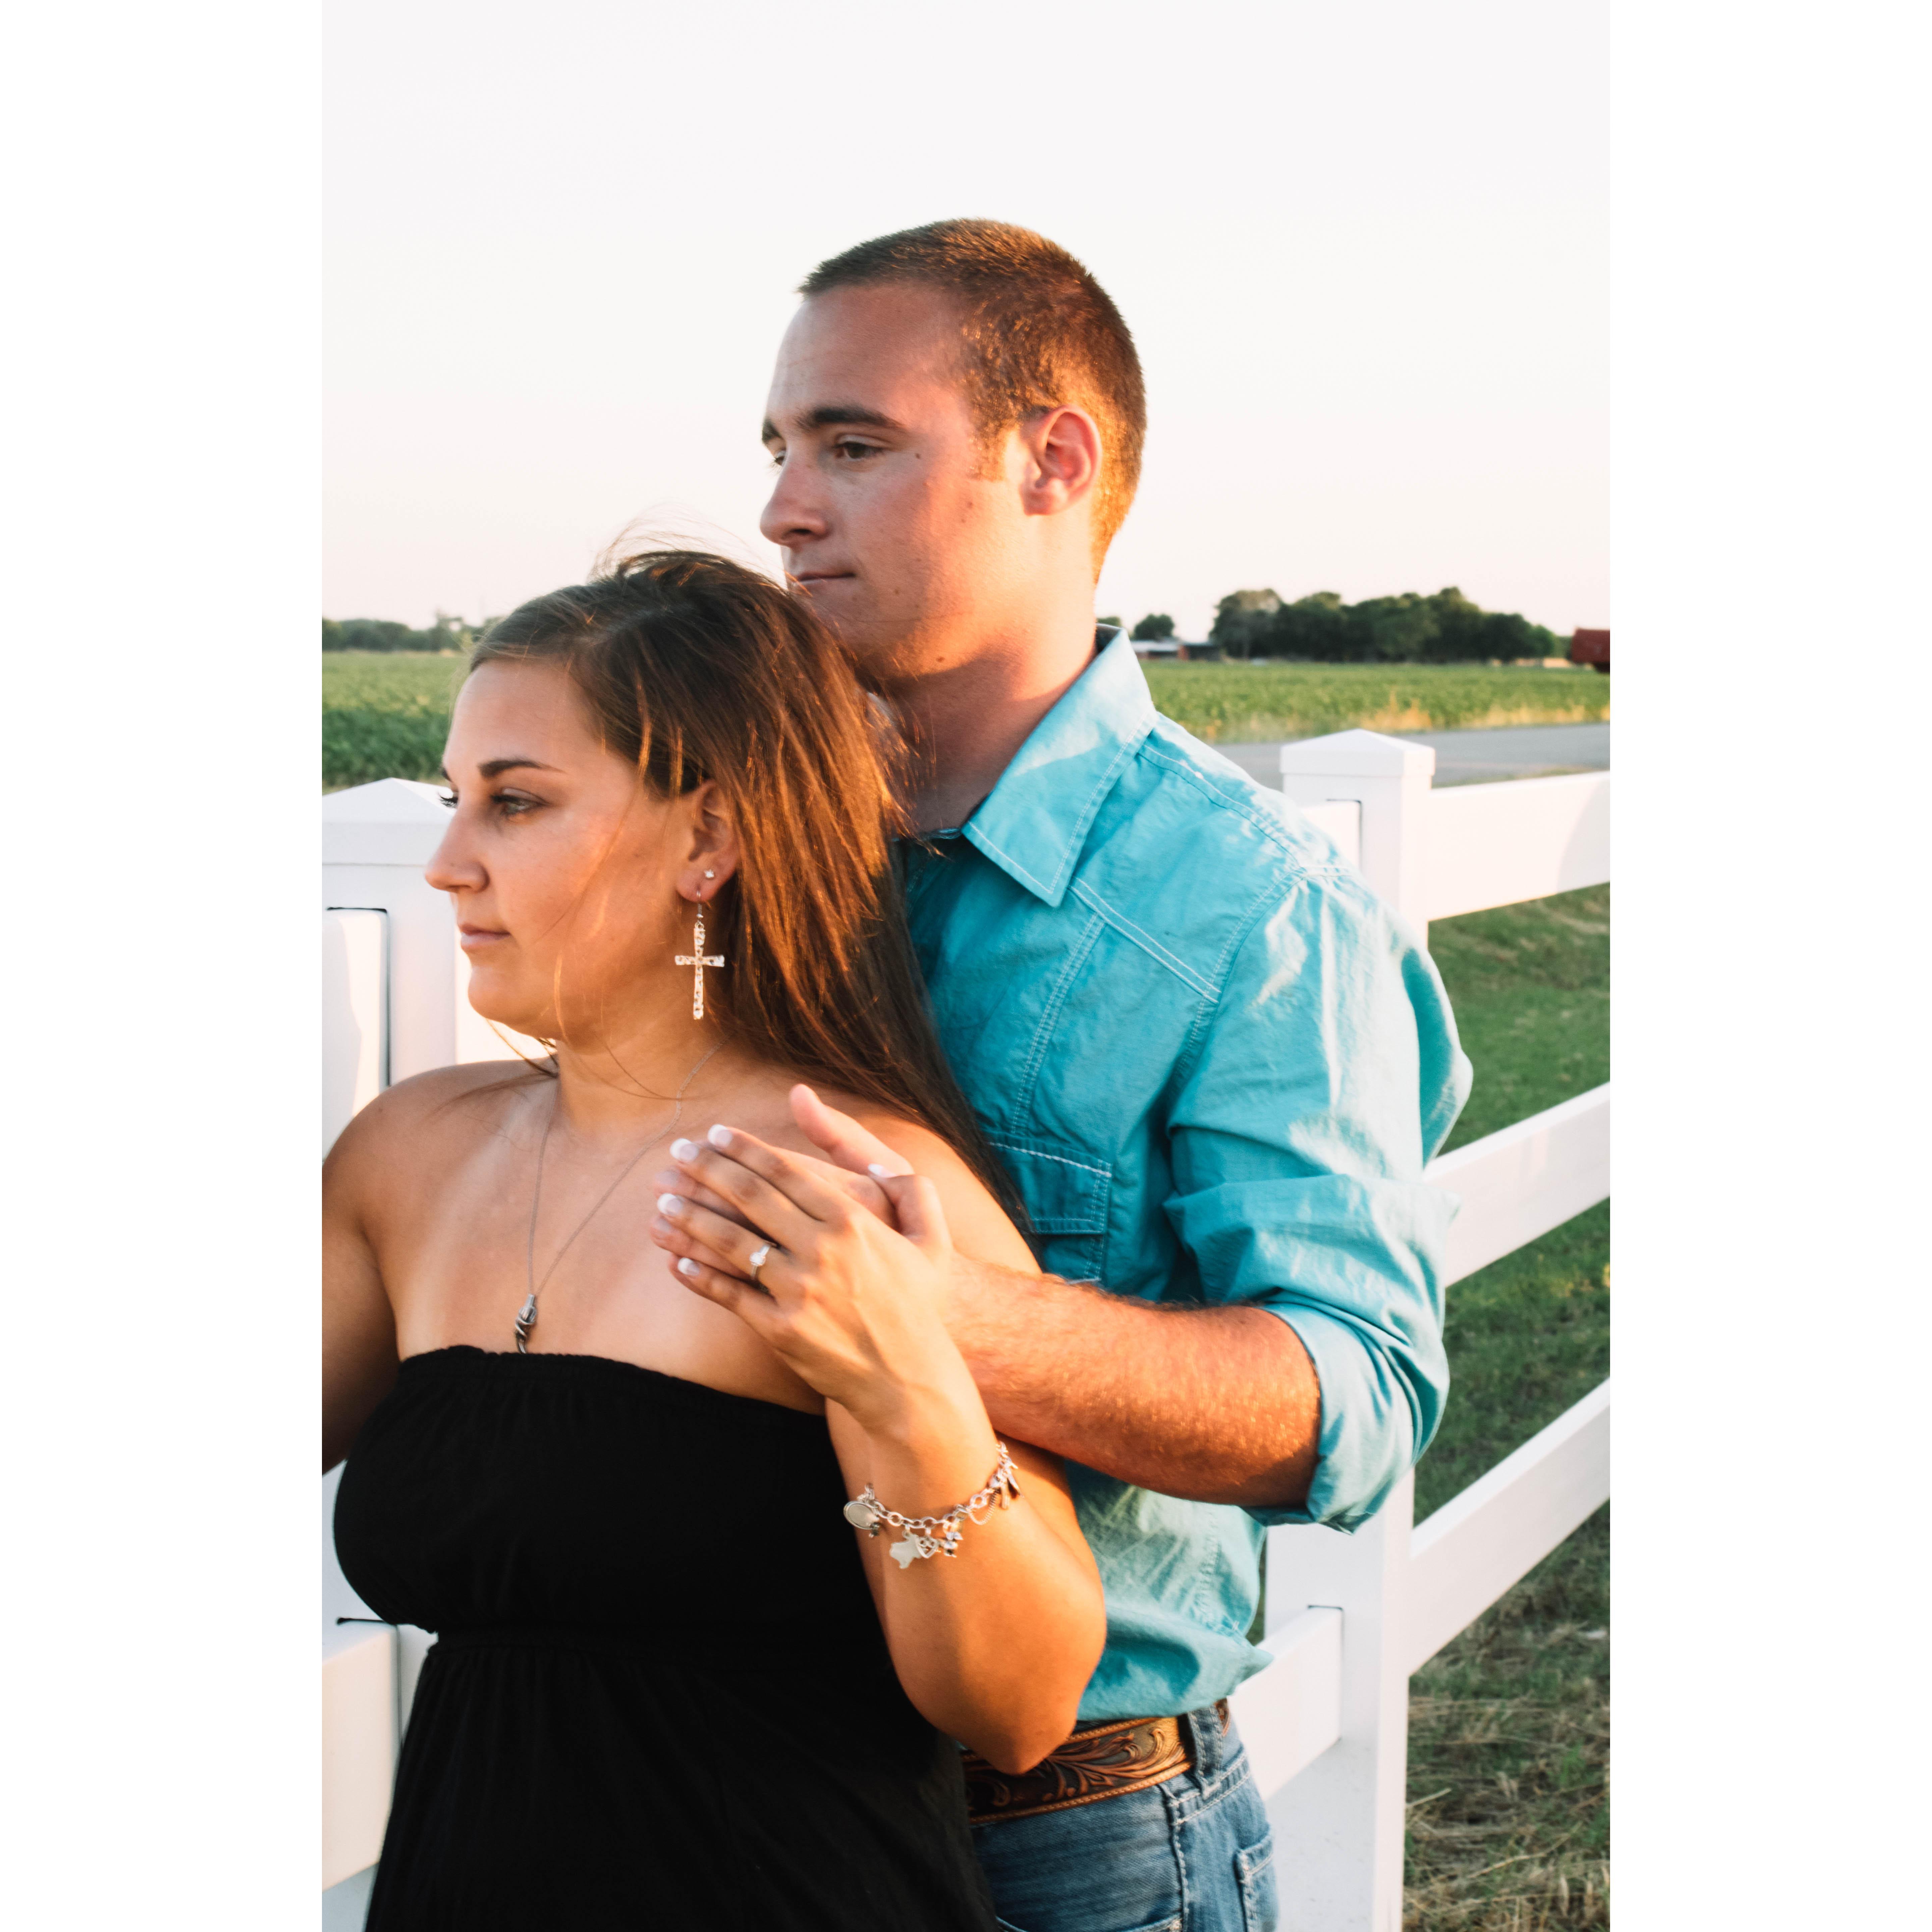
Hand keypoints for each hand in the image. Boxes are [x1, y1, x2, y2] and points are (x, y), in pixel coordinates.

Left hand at [653, 1125, 972, 1435]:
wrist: (910, 1379)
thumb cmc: (920, 1305)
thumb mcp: (933, 1240)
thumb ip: (912, 1191)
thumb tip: (876, 1165)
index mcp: (853, 1220)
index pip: (786, 1171)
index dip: (746, 1148)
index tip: (716, 1133)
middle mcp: (823, 1249)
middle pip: (751, 1197)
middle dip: (708, 1169)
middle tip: (677, 1152)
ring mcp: (799, 1290)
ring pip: (731, 1242)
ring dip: (691, 1217)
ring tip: (662, 1200)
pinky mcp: (781, 1329)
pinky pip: (731, 1295)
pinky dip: (699, 1277)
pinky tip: (675, 1262)